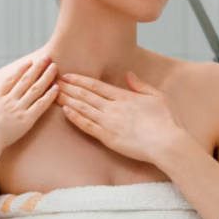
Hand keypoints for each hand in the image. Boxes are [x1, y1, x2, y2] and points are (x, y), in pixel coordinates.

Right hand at [0, 57, 57, 152]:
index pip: (11, 80)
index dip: (21, 70)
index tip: (29, 62)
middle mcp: (8, 100)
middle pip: (26, 80)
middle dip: (37, 68)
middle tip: (47, 57)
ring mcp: (18, 109)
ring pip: (36, 89)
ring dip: (46, 77)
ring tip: (55, 67)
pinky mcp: (26, 120)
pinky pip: (40, 105)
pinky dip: (49, 96)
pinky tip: (57, 88)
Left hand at [57, 71, 190, 167]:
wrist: (166, 143)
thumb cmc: (165, 121)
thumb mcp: (157, 97)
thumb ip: (140, 85)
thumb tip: (129, 74)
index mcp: (124, 96)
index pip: (96, 85)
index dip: (80, 80)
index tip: (68, 76)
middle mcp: (113, 107)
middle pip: (86, 95)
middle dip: (68, 88)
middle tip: (53, 81)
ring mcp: (109, 123)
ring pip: (83, 108)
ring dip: (67, 100)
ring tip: (54, 94)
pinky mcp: (107, 138)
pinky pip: (87, 126)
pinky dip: (75, 118)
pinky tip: (65, 112)